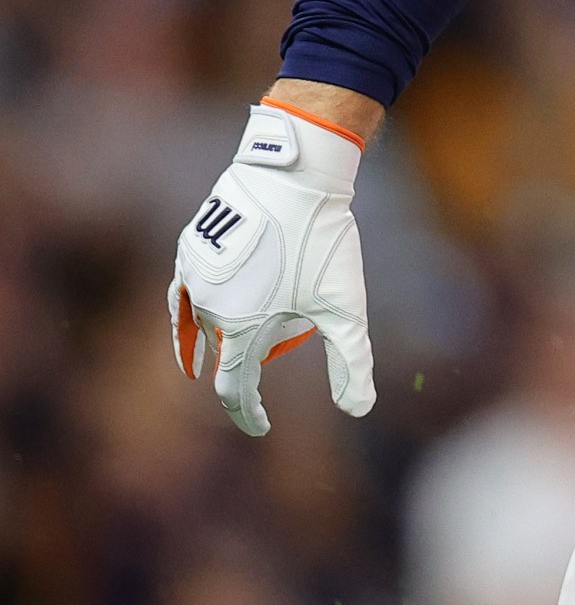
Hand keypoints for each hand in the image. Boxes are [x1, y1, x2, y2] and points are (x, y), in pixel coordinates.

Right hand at [169, 103, 375, 434]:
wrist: (293, 177)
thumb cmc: (322, 243)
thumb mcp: (346, 307)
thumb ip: (351, 361)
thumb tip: (359, 410)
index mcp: (239, 329)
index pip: (236, 387)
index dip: (248, 412)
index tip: (261, 427)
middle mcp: (207, 308)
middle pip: (217, 353)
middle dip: (232, 374)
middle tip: (252, 391)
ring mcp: (194, 275)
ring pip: (194, 322)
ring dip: (201, 346)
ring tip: (200, 363)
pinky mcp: (191, 246)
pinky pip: (183, 291)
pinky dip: (186, 311)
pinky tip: (193, 309)